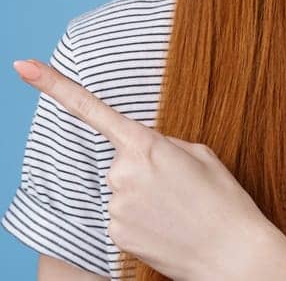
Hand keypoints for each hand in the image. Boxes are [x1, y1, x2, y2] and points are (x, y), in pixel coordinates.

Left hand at [12, 58, 285, 280]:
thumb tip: (140, 153)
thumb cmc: (223, 199)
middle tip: (181, 187)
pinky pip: (123, 216)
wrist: (231, 252)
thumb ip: (163, 144)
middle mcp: (122, 172)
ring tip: (179, 209)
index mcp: (146, 145)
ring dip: (146, 196)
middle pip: (123, 161)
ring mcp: (115, 204)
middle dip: (147, 170)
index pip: (92, 110)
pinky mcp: (114, 232)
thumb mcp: (201, 155)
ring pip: (123, 190)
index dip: (53, 85)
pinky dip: (142, 220)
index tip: (22, 65)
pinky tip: (167, 226)